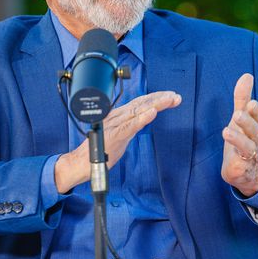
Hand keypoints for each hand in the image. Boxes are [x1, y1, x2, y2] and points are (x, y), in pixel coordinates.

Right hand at [55, 91, 181, 192]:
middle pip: (142, 103)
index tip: (171, 96)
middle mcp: (118, 116)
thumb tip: (142, 119)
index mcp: (119, 116)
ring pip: (138, 111)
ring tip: (170, 99)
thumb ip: (130, 126)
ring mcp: (116, 124)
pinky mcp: (114, 135)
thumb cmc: (99, 151)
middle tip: (176, 96)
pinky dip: (142, 118)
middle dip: (160, 98)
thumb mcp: (120, 135)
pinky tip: (152, 113)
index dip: (156, 98)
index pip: (140, 102)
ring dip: (156, 104)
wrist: (82, 162)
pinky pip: (130, 126)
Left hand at [221, 73, 257, 196]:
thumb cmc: (244, 140)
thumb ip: (242, 99)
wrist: (247, 172)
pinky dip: (235, 157)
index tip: (251, 102)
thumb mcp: (241, 118)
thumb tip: (247, 75)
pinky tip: (229, 153)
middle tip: (238, 114)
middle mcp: (255, 140)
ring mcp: (250, 155)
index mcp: (254, 127)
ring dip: (238, 138)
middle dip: (247, 122)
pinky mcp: (241, 167)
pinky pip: (240, 162)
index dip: (255, 111)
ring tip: (226, 131)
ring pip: (247, 146)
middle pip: (254, 130)